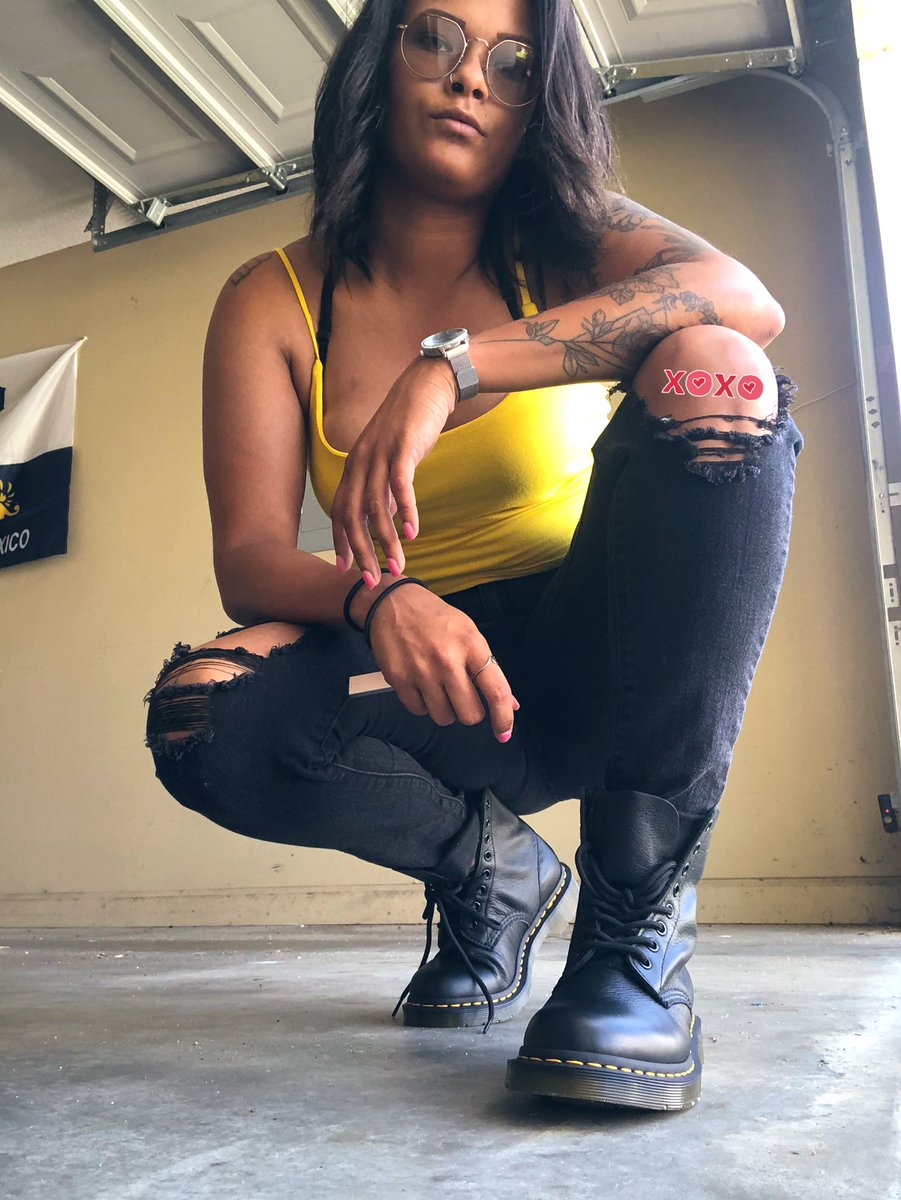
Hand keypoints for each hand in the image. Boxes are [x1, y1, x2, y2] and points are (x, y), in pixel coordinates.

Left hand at [331, 356, 456, 583]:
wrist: (428, 385)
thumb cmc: (411, 424)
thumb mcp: (391, 458)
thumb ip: (385, 487)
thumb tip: (386, 518)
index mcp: (355, 466)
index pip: (340, 511)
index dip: (341, 542)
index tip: (346, 571)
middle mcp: (361, 462)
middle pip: (353, 516)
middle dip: (361, 553)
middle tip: (371, 581)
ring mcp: (380, 454)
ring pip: (376, 507)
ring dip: (386, 541)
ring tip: (397, 567)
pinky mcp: (403, 448)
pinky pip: (400, 486)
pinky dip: (406, 512)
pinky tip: (413, 534)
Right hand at [361, 581, 520, 742]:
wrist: (393, 603)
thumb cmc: (435, 619)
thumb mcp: (468, 633)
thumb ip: (488, 668)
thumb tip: (511, 703)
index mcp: (471, 644)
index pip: (496, 690)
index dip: (504, 718)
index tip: (504, 732)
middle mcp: (447, 659)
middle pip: (470, 713)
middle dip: (470, 712)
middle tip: (463, 697)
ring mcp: (421, 670)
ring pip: (444, 717)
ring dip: (445, 709)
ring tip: (439, 686)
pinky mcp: (399, 678)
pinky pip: (419, 711)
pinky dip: (423, 704)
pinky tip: (421, 684)